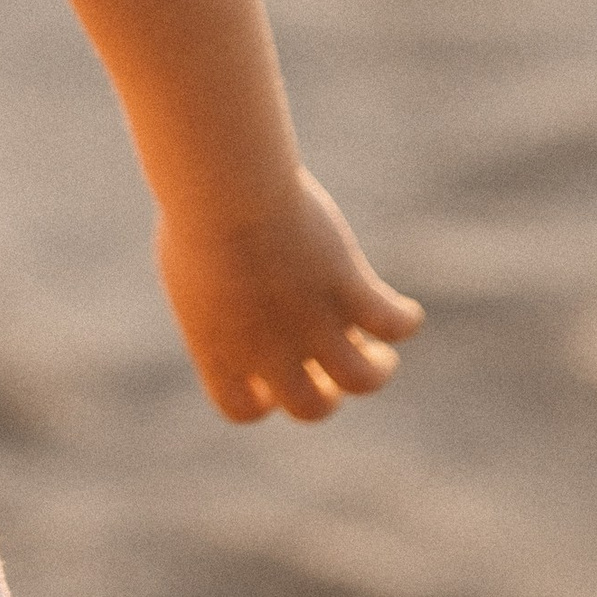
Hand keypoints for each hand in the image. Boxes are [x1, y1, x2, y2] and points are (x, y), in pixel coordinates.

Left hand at [158, 167, 424, 423]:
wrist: (227, 187)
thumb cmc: (198, 208)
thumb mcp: (190, 260)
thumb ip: (212, 293)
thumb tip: (232, 296)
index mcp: (221, 349)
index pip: (242, 408)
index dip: (261, 395)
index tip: (267, 367)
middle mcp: (269, 351)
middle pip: (310, 409)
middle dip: (325, 394)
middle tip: (328, 365)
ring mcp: (313, 324)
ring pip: (362, 379)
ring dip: (376, 370)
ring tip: (379, 352)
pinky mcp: (348, 290)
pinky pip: (394, 325)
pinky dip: (404, 322)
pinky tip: (405, 311)